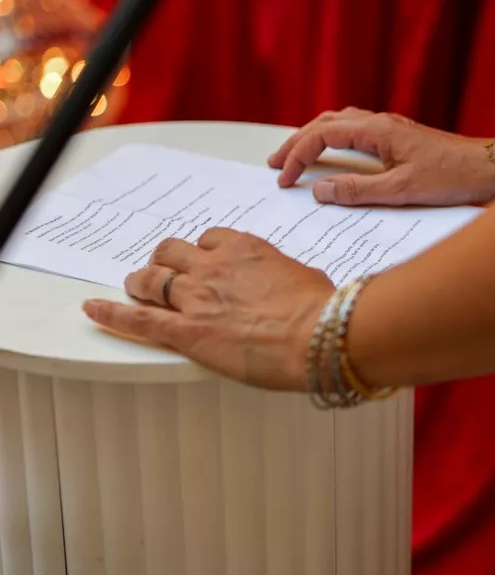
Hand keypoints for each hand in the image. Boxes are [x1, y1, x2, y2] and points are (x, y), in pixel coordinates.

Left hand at [83, 229, 332, 389]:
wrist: (318, 334)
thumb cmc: (320, 308)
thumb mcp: (305, 276)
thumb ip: (284, 275)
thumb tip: (289, 283)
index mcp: (243, 249)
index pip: (209, 239)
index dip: (201, 251)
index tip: (203, 260)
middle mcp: (213, 267)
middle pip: (172, 253)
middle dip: (165, 261)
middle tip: (162, 271)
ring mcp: (196, 298)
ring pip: (152, 278)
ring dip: (141, 280)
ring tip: (135, 285)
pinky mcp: (187, 331)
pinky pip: (139, 320)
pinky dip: (112, 314)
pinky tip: (93, 310)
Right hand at [269, 107, 494, 206]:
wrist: (491, 166)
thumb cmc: (452, 178)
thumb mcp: (401, 191)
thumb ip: (357, 191)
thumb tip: (318, 190)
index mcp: (376, 130)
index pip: (321, 136)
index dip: (297, 156)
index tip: (284, 180)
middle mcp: (379, 122)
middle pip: (324, 122)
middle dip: (295, 143)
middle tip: (274, 165)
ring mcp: (388, 127)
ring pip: (338, 122)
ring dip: (312, 137)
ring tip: (294, 156)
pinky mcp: (397, 136)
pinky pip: (353, 129)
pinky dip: (332, 138)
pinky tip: (332, 152)